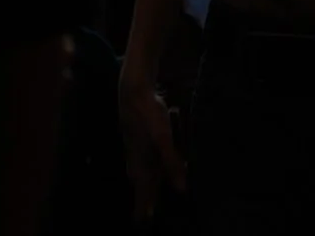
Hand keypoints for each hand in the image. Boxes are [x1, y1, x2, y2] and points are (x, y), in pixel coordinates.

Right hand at [118, 70, 185, 220]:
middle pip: (141, 185)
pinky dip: (148, 169)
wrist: (133, 91)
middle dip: (144, 199)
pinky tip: (152, 164)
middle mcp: (136, 160)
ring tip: (149, 195)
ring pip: (141, 173)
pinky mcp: (138, 140)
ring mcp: (135, 150)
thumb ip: (172, 163)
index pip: (142, 193)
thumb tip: (181, 189)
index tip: (142, 223)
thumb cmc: (148, 115)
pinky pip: (143, 161)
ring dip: (146, 184)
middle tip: (145, 214)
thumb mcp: (163, 139)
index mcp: (141, 164)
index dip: (143, 208)